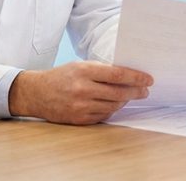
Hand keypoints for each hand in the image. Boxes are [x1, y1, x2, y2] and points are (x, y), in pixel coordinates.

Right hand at [9, 61, 152, 124]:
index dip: (136, 77)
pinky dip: (111, 110)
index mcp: (84, 71)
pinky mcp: (79, 119)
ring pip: (113, 106)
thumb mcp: (80, 66)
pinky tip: (114, 104)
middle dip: (136, 92)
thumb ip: (102, 70)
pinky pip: (103, 116)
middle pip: (119, 93)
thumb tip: (128, 76)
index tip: (148, 79)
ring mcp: (80, 106)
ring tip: (129, 96)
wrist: (36, 93)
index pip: (118, 75)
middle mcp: (83, 89)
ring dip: (124, 102)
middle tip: (145, 90)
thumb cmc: (62, 76)